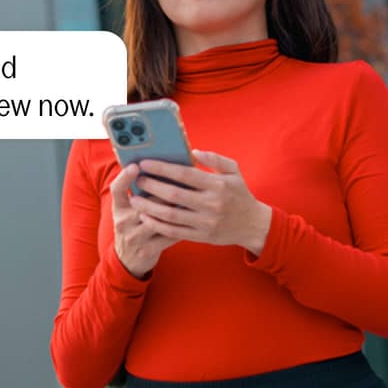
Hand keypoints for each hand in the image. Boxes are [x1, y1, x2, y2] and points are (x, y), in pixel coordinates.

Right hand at [110, 164, 179, 277]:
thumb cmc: (133, 226)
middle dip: (163, 191)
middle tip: (181, 179)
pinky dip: (181, 225)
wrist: (128, 260)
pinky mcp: (147, 250)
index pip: (117, 189)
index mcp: (118, 208)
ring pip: (158, 218)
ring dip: (175, 208)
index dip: (125, 177)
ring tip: (190, 197)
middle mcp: (123, 222)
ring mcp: (134, 237)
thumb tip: (158, 167)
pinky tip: (192, 217)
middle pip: (144, 202)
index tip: (136, 166)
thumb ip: (138, 191)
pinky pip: (168, 235)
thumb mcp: (128, 209)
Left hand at [130, 150, 272, 255]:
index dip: (162, 168)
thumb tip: (194, 151)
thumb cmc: (239, 194)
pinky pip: (174, 231)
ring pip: (170, 215)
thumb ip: (215, 159)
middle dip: (152, 186)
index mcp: (218, 185)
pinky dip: (158, 225)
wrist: (252, 225)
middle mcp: (211, 204)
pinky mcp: (201, 236)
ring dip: (149, 207)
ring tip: (135, 200)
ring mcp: (206, 222)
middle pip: (174, 194)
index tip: (145, 163)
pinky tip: (146, 217)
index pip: (184, 174)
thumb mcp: (233, 172)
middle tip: (137, 180)